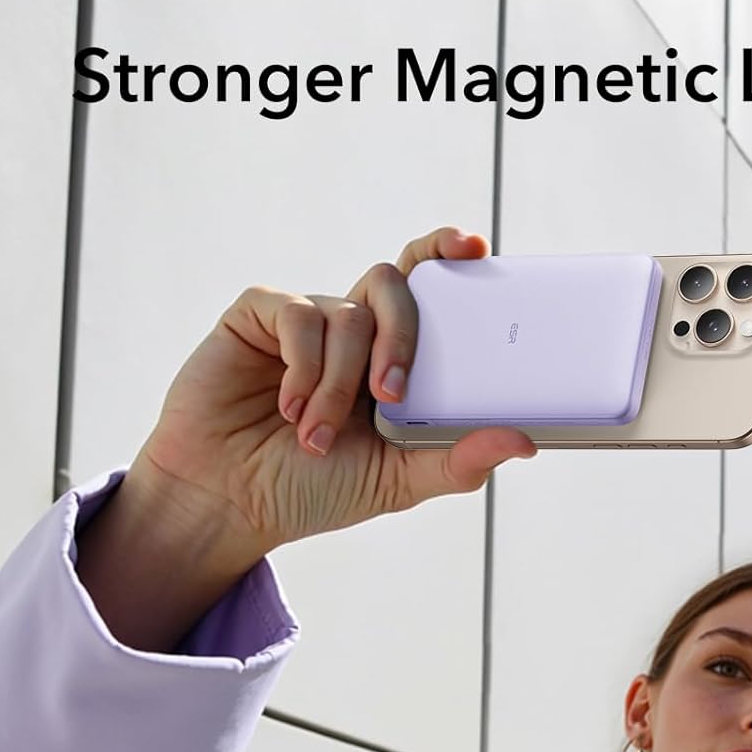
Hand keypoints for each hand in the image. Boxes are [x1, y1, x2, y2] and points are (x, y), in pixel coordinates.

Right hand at [129, 226, 537, 549]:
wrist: (229, 504)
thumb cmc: (311, 490)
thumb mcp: (396, 482)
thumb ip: (457, 460)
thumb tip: (522, 440)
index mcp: (388, 359)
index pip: (426, 290)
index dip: (447, 255)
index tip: (475, 247)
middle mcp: (350, 332)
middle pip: (395, 285)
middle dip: (402, 337)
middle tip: (391, 394)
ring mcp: (304, 321)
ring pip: (347, 315)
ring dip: (338, 385)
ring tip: (316, 437)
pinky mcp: (256, 317)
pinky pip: (296, 314)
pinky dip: (302, 367)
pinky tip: (289, 409)